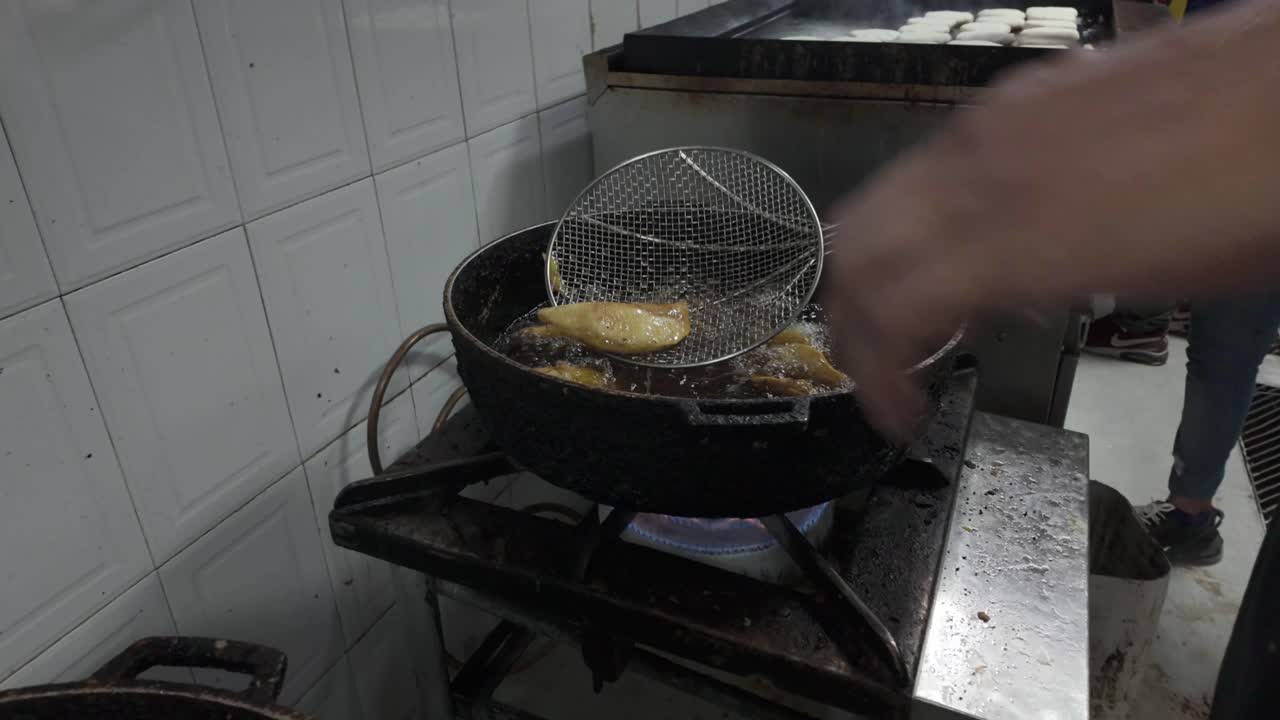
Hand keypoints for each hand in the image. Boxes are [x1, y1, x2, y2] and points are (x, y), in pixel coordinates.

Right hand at [825, 2, 1279, 434]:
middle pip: (852, 252)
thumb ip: (1041, 293)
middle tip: (883, 368)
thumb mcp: (1154, 286)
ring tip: (918, 309)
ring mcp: (993, 122)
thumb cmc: (1258, 192)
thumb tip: (998, 302)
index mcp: (1016, 238)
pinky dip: (921, 218)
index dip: (871, 376)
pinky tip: (971, 242)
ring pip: (879, 200)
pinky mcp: (1016, 93)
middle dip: (850, 322)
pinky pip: (930, 165)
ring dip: (878, 266)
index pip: (882, 311)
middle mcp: (982, 169)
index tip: (894, 410)